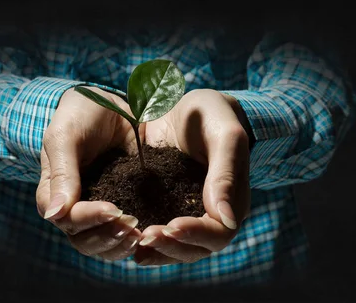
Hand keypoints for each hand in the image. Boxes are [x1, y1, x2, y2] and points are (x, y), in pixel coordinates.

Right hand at [36, 86, 142, 260]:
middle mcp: (74, 206)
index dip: (87, 219)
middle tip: (131, 224)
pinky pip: (124, 234)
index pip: (65, 219)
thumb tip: (55, 215)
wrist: (110, 102)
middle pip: (83, 240)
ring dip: (120, 244)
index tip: (113, 209)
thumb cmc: (80, 114)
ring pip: (103, 245)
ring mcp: (98, 209)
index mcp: (54, 191)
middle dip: (106, 237)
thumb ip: (61, 172)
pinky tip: (150, 232)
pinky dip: (135, 239)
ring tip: (141, 234)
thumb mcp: (66, 135)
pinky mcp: (123, 206)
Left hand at [134, 89, 250, 264]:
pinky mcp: (164, 206)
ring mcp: (186, 212)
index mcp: (232, 200)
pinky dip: (142, 240)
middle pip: (196, 249)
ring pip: (175, 248)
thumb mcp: (225, 135)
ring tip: (134, 242)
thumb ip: (227, 173)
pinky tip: (123, 238)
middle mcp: (210, 213)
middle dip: (171, 247)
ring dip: (156, 249)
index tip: (172, 225)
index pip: (219, 232)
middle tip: (146, 235)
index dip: (197, 234)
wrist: (187, 105)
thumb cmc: (214, 115)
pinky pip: (157, 232)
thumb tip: (227, 219)